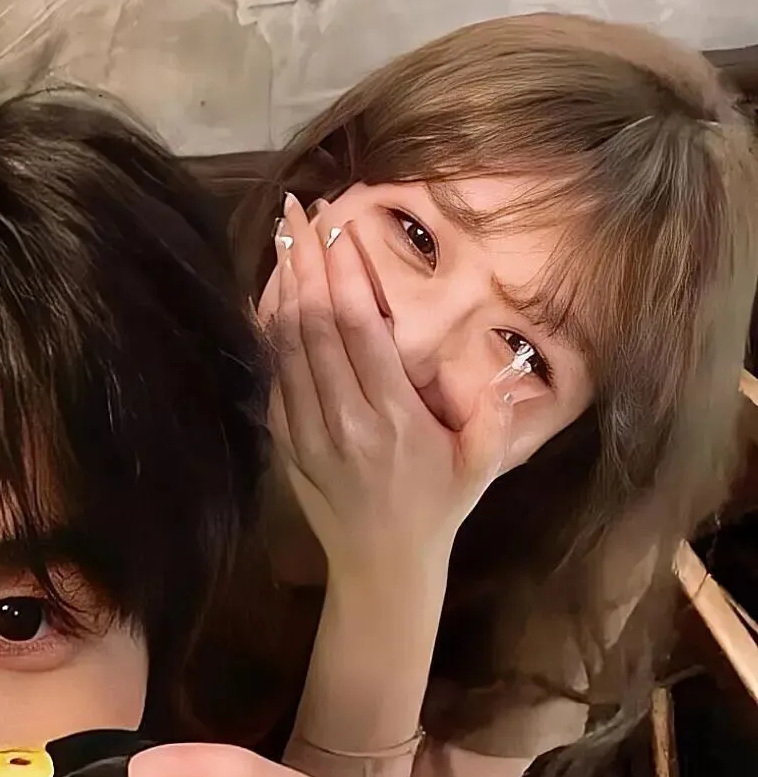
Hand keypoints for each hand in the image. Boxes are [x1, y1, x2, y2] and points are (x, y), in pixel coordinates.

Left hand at [259, 194, 523, 580]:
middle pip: (315, 324)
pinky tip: (269, 292)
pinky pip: (272, 373)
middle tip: (297, 210)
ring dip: (282, 284)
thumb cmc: (438, 507)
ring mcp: (307, 430)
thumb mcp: (482, 466)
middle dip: (305, 259)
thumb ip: (495, 415)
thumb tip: (509, 358)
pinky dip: (268, 328)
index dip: (344, 272)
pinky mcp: (285, 440)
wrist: (381, 566)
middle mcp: (343, 418)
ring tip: (282, 235)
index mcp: (394, 417)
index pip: (359, 328)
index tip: (338, 225)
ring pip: (286, 344)